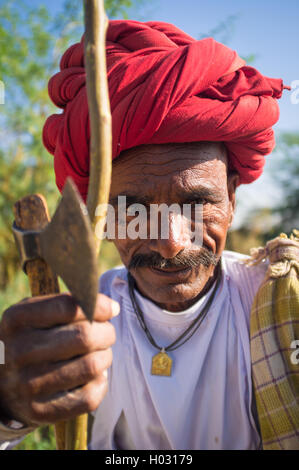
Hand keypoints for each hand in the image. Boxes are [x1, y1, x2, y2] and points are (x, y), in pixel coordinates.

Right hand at [0, 293, 118, 426]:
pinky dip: (100, 383)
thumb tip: (111, 308)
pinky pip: (89, 397)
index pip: (69, 307)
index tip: (110, 310)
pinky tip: (92, 376)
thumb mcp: (35, 314)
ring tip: (99, 354)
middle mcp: (19, 351)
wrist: (0, 384)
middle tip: (106, 333)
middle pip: (84, 337)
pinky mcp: (40, 411)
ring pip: (92, 366)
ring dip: (105, 357)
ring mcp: (28, 384)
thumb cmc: (30, 339)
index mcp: (17, 320)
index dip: (99, 307)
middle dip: (106, 333)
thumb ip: (68, 304)